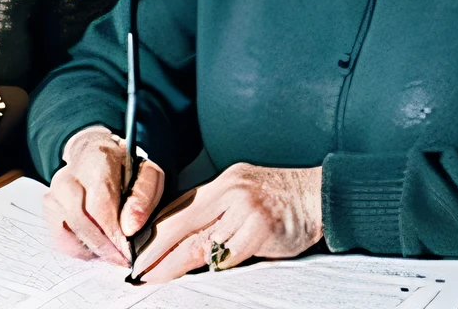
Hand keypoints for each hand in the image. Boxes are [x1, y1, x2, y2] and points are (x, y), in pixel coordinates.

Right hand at [42, 126, 164, 267]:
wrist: (91, 152)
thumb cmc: (122, 165)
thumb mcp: (145, 171)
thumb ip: (144, 195)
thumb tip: (130, 228)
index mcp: (95, 163)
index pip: (99, 205)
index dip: (113, 234)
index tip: (128, 252)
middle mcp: (67, 178)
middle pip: (80, 221)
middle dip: (103, 247)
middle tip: (122, 260)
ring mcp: (53, 193)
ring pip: (68, 233)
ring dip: (91, 249)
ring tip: (111, 252)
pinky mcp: (48, 208)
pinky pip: (61, 239)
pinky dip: (79, 249)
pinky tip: (96, 247)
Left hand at [134, 163, 322, 281]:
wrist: (319, 196)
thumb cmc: (282, 198)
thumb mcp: (243, 192)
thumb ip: (216, 211)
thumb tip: (182, 237)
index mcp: (222, 182)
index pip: (178, 207)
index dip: (154, 231)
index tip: (138, 248)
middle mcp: (230, 191)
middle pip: (181, 224)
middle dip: (156, 249)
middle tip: (139, 268)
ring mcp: (244, 209)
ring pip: (201, 243)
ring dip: (175, 264)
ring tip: (157, 276)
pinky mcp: (259, 229)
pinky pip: (228, 256)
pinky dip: (214, 268)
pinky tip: (201, 275)